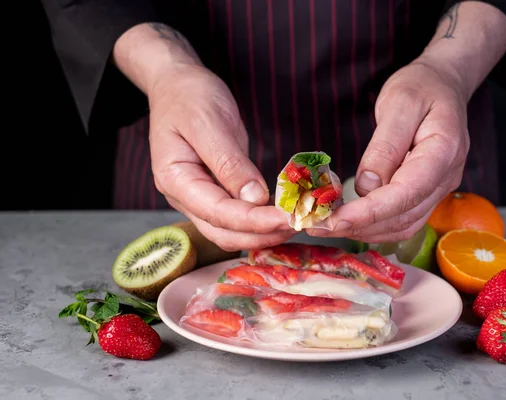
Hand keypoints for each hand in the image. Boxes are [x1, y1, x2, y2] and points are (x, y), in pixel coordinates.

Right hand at [148, 65, 294, 249]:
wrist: (177, 84)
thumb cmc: (188, 96)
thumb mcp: (209, 122)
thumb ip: (230, 162)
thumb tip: (254, 198)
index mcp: (175, 179)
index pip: (217, 213)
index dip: (253, 221)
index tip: (286, 219)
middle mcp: (182, 196)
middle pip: (222, 232)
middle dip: (260, 234)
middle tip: (298, 224)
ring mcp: (196, 198)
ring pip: (229, 231)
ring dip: (261, 233)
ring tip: (294, 222)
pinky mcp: (213, 192)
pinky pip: (235, 216)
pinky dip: (258, 221)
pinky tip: (280, 215)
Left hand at [310, 59, 469, 242]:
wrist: (442, 85)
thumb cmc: (420, 87)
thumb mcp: (399, 104)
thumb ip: (384, 146)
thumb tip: (365, 187)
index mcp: (444, 151)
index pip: (406, 193)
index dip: (369, 212)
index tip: (334, 221)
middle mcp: (446, 178)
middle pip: (403, 216)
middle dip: (358, 226)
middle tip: (315, 225)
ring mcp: (439, 189)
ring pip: (403, 225)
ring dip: (364, 231)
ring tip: (325, 225)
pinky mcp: (427, 194)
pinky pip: (403, 220)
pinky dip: (374, 226)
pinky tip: (349, 222)